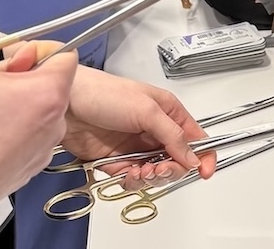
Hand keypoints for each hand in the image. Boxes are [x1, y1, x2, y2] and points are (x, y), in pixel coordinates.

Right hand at [0, 1, 76, 237]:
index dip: (30, 49)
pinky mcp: (20, 175)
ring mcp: (38, 154)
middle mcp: (53, 126)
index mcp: (48, 95)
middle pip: (45, 82)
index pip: (63, 53)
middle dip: (14, 76)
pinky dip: (1, 131)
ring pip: (32, 111)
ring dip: (6, 103)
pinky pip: (21, 139)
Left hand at [57, 66, 216, 184]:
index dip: (203, 155)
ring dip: (150, 176)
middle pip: (177, 161)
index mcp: (168, 112)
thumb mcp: (146, 110)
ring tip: (139, 170)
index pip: (195, 137)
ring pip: (156, 173)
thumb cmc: (104, 93)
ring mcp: (137, 146)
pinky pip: (134, 179)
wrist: (68, 104)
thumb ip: (172, 135)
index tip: (205, 171)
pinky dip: (132, 181)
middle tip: (158, 168)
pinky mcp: (118, 161)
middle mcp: (155, 130)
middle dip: (171, 169)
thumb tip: (192, 157)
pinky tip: (126, 173)